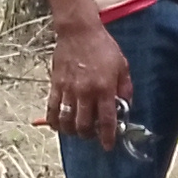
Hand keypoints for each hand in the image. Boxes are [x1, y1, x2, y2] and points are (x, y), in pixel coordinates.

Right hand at [43, 23, 134, 148]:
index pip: (107, 120)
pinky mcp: (55, 85)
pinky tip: (59, 125)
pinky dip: (54, 121)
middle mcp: (86, 92)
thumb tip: (126, 105)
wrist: (79, 32)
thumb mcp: (122, 65)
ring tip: (77, 130)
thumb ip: (125, 88)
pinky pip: (52, 109)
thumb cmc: (103, 47)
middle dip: (89, 136)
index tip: (108, 146)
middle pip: (84, 126)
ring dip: (72, 131)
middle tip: (92, 134)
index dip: (108, 137)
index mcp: (105, 88)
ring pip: (67, 121)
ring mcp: (68, 90)